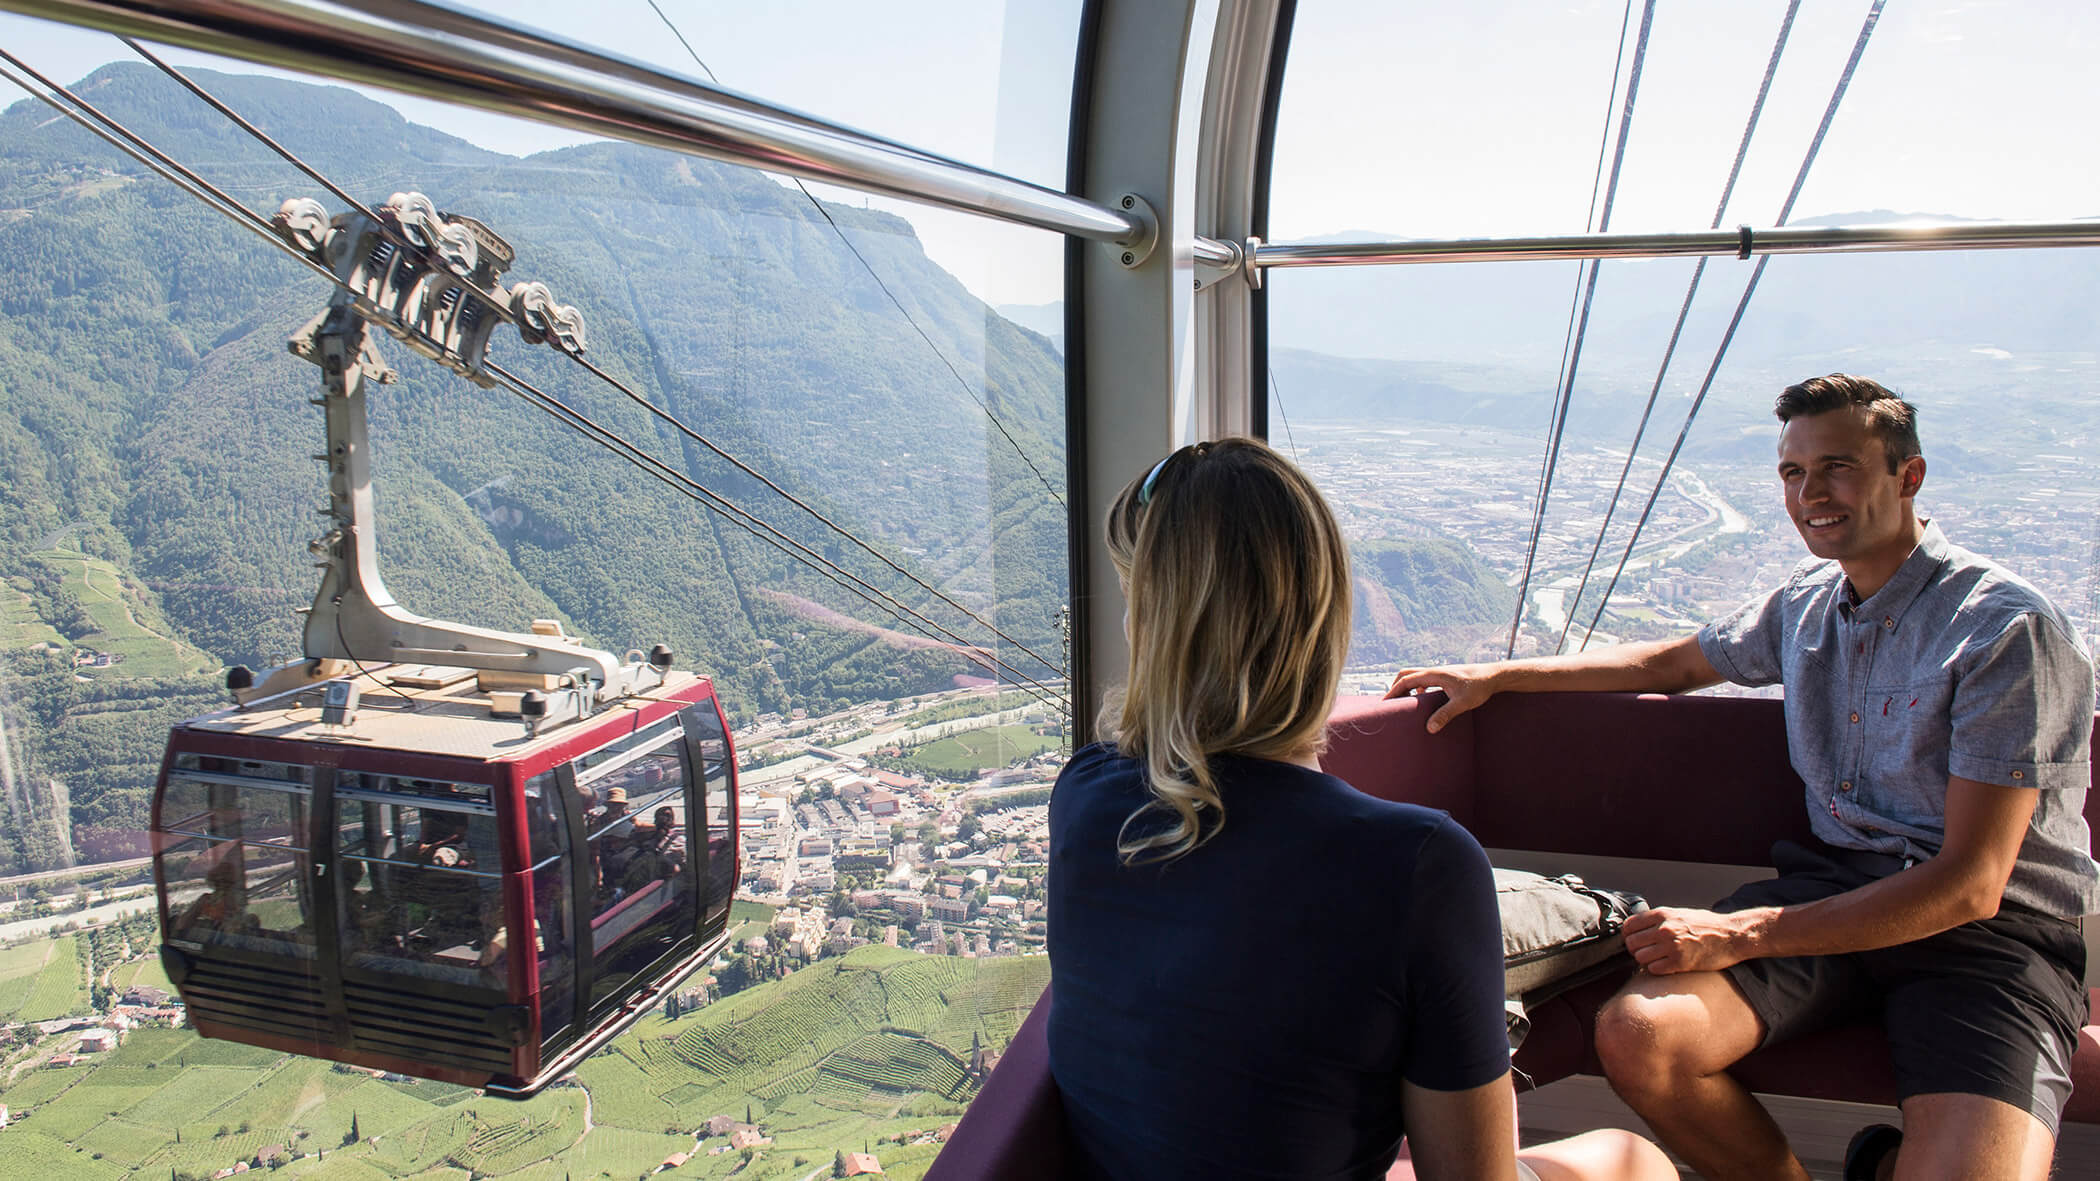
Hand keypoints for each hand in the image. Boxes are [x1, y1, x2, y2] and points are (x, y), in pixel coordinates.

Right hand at [1386, 663, 1497, 732]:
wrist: (1493, 676)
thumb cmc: (1479, 686)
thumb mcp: (1462, 703)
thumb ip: (1445, 715)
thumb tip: (1430, 728)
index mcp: (1434, 674)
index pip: (1406, 680)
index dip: (1393, 692)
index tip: (1384, 704)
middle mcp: (1434, 671)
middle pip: (1406, 675)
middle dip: (1395, 688)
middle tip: (1390, 703)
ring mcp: (1439, 673)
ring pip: (1414, 677)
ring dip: (1406, 687)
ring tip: (1403, 703)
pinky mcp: (1444, 677)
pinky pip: (1424, 680)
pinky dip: (1417, 688)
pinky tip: (1422, 700)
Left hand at [1622, 907, 1760, 973]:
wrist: (1732, 936)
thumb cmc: (1707, 925)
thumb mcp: (1680, 914)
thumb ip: (1659, 919)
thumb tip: (1638, 927)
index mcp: (1663, 914)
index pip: (1629, 925)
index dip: (1628, 934)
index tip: (1633, 939)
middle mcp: (1665, 929)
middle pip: (1632, 943)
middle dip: (1635, 949)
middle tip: (1644, 951)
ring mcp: (1672, 946)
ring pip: (1640, 958)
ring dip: (1645, 961)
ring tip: (1655, 959)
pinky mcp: (1680, 963)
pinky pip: (1654, 969)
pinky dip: (1656, 969)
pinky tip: (1665, 965)